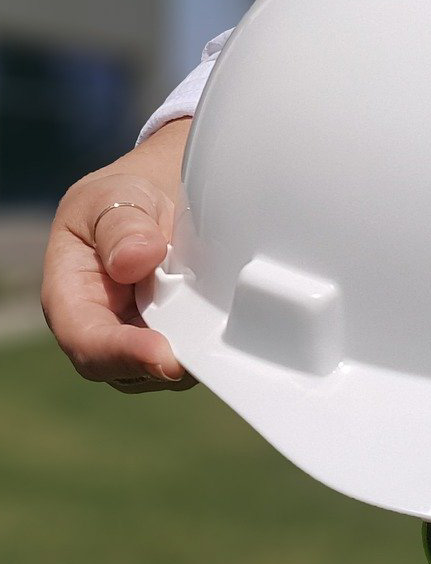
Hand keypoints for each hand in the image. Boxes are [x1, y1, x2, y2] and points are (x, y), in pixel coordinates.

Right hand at [41, 119, 195, 393]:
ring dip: (193, 356)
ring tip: (220, 326)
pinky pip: (191, 355)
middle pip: (128, 370)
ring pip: (164, 371)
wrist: (159, 192)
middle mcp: (101, 327)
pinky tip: (228, 323)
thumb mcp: (116, 195)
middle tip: (207, 350)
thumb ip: (121, 226)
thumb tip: (133, 260)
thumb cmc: (125, 197)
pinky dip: (209, 345)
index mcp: (70, 295)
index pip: (87, 341)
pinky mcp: (174, 339)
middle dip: (167, 364)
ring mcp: (139, 339)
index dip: (123, 354)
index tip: (164, 355)